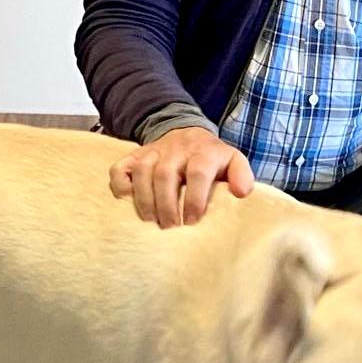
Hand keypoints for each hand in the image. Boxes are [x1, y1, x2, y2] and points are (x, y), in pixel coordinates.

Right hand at [109, 127, 255, 228]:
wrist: (187, 134)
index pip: (198, 173)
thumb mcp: (233, 161)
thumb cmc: (211, 158)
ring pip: (142, 171)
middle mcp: (176, 149)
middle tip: (169, 228)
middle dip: (166, 205)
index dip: (194, 199)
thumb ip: (241, 175)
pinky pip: (120, 168)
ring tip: (151, 222)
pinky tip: (128, 201)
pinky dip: (120, 186)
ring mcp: (152, 151)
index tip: (192, 221)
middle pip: (165, 174)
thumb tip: (241, 193)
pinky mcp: (135, 156)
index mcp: (203, 152)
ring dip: (144, 200)